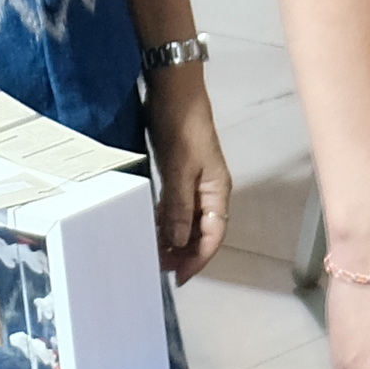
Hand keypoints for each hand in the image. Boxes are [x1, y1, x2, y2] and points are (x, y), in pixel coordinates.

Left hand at [142, 61, 230, 279]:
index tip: (180, 277)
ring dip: (173, 241)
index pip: (213, 236)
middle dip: (184, 254)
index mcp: (217, 191)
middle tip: (159, 268)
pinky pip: (176, 208)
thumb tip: (179, 242)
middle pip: (201, 233)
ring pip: (187, 223)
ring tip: (153, 255)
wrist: (174, 91)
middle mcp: (209, 191)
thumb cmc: (182, 126)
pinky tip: (152, 231)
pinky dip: (165, 223)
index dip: (198, 259)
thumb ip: (179, 206)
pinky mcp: (179, 176)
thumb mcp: (180, 167)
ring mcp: (194, 183)